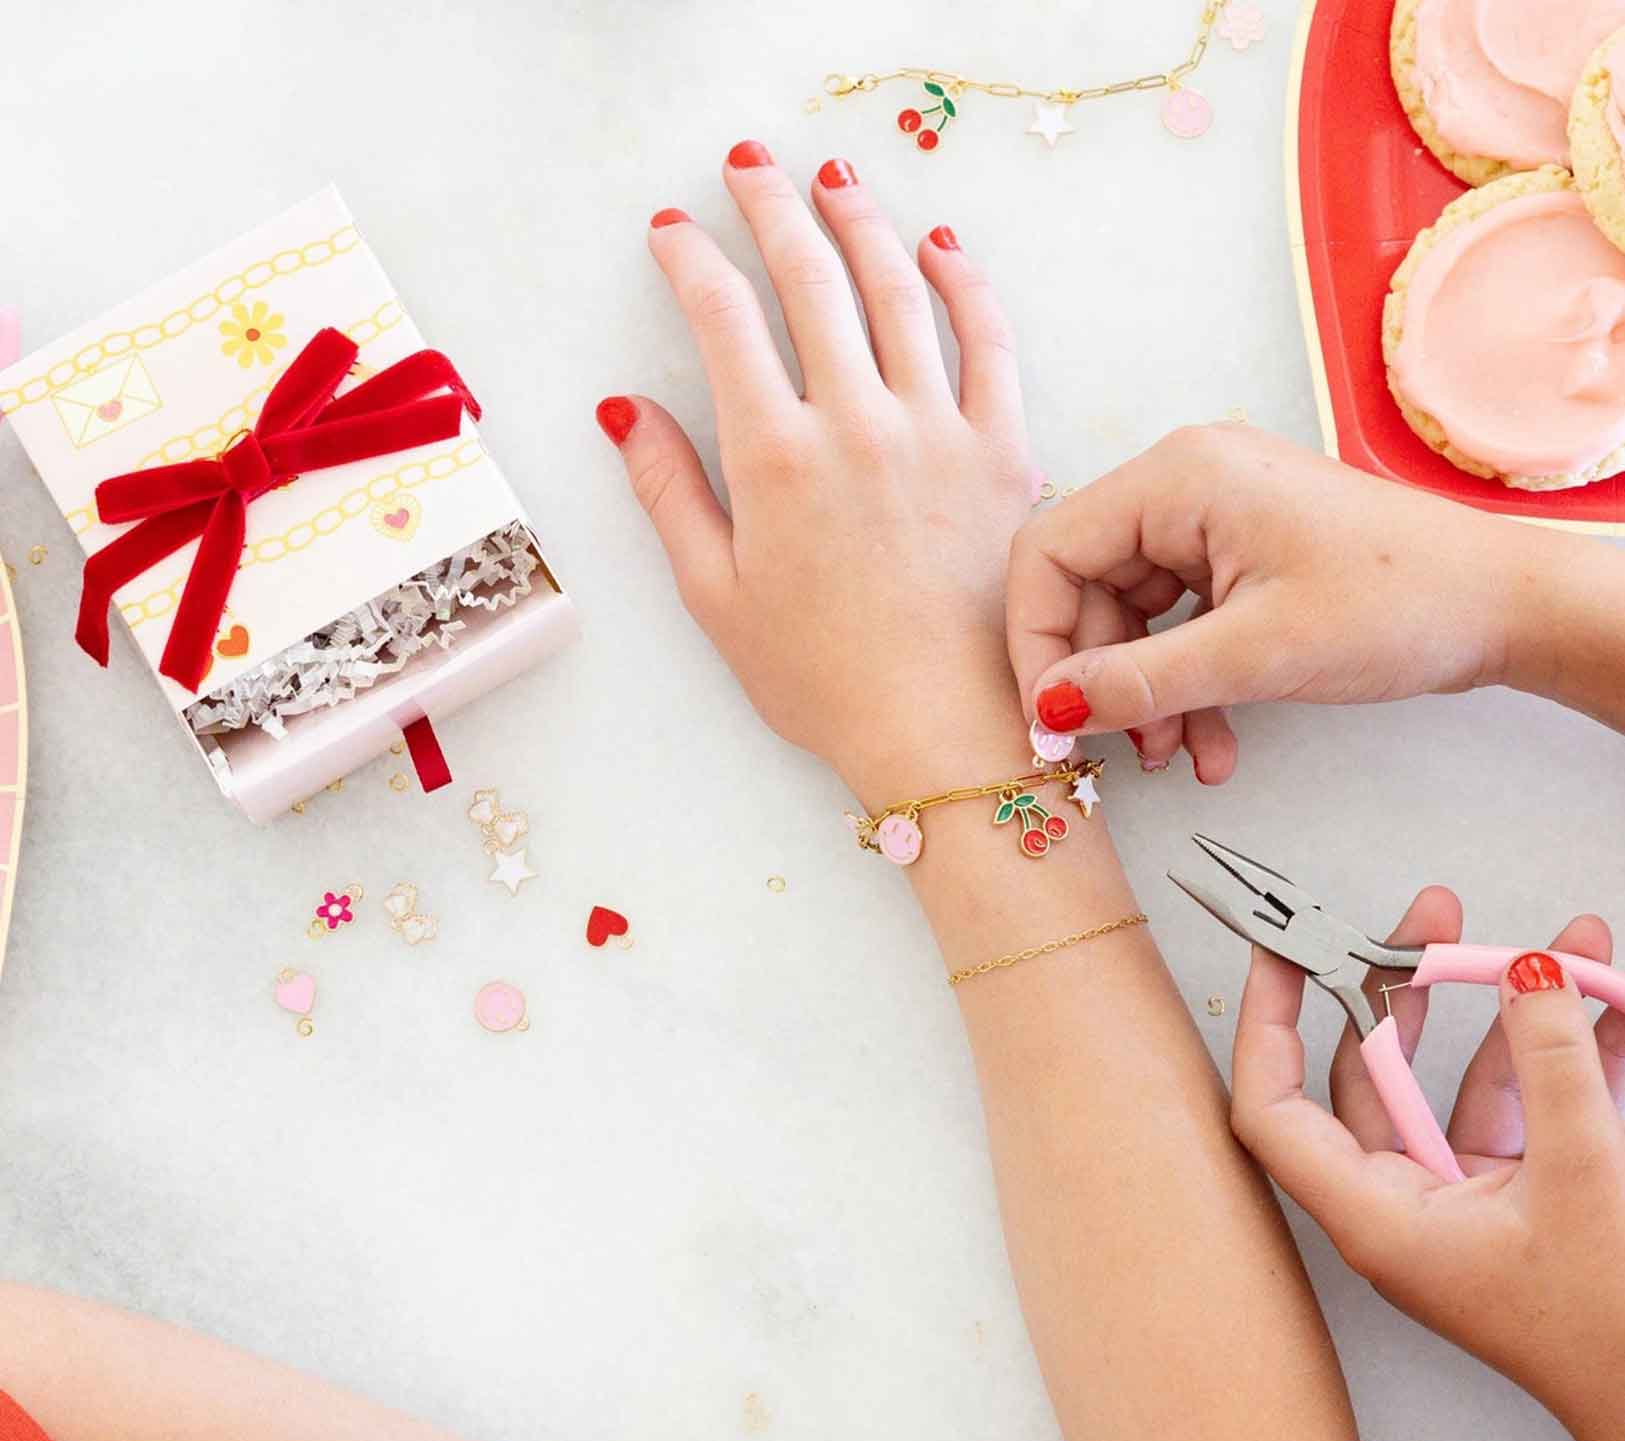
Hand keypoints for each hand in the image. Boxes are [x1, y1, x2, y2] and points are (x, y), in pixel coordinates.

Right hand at [598, 144, 1033, 800]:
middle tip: (749, 165)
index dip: (692, 259)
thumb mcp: (716, 597)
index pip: (722, 318)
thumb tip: (623, 413)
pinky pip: (987, 339)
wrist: (939, 729)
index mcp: (775, 460)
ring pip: (896, 289)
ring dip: (859, 219)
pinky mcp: (1001, 450)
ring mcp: (936, 430)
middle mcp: (855, 423)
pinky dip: (962, 280)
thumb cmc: (822, 680)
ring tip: (832, 177)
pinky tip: (937, 246)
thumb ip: (668, 494)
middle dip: (771, 206)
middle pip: (809, 278)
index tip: (673, 231)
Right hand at [1005, 425, 1534, 779]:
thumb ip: (1142, 682)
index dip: (1036, 642)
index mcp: (1179, 476)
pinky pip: (1179, 626)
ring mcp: (1215, 520)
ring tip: (1176, 756)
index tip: (1051, 719)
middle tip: (1116, 751)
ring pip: (1132, 619)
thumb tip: (1052, 709)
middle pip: (1085, 589)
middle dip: (1099, 680)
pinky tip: (1210, 742)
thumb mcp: (1257, 652)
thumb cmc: (1402, 601)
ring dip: (1145, 696)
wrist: (1501, 606)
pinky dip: (1184, 686)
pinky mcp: (1241, 557)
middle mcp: (1187, 485)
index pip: (1050, 552)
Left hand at [1227, 886, 1624, 1440]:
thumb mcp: (1582, 1175)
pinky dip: (1563, 1058)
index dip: (1268, 1024)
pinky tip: (1608, 1002)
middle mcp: (1402, 1210)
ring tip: (1567, 940)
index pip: (1274, 1110)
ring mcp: (1461, 1206)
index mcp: (1375, 1220)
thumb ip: (1555, 1064)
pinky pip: (1525, 1112)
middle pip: (1371, 1076)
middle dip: (1408, 986)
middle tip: (1436, 915)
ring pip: (1462, 1084)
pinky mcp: (1519, 1206)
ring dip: (1513, 1012)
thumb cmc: (1607, 1332)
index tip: (1284, 949)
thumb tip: (1531, 972)